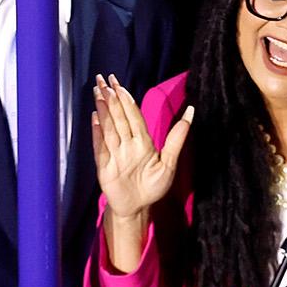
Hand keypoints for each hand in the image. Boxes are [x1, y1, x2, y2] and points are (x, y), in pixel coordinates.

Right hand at [92, 74, 191, 221]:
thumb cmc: (153, 187)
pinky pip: (101, 147)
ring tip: (99, 93)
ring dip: (104, 110)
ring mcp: (114, 154)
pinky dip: (98, 133)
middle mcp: (127, 145)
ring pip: (109, 128)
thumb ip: (177, 137)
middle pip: (118, 117)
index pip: (133, 116)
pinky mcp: (104, 166)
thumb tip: (191, 111)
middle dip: (112, 98)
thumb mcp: (169, 162)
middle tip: (104, 79)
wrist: (138, 208)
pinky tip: (95, 118)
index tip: (119, 84)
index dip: (126, 100)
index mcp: (142, 142)